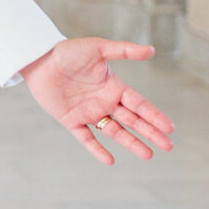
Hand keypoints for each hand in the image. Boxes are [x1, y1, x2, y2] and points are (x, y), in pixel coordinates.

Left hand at [21, 38, 173, 164]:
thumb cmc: (68, 51)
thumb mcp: (98, 48)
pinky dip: (97, 150)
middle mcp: (104, 102)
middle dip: (150, 133)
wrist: (39, 59)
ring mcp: (89, 112)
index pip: (139, 104)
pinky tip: (110, 161)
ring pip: (114, 131)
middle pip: (132, 121)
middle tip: (168, 147)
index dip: (154, 116)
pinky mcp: (71, 120)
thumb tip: (152, 50)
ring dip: (131, 143)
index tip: (169, 128)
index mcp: (114, 87)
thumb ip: (124, 50)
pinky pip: (87, 138)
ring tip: (148, 155)